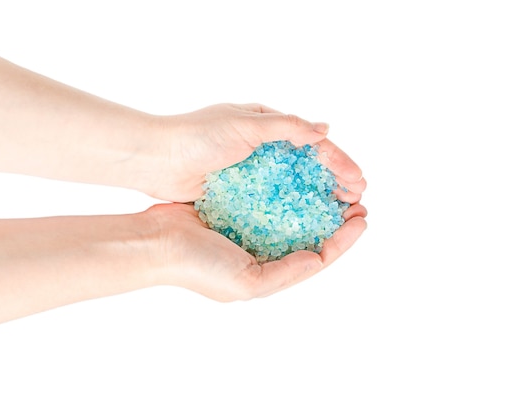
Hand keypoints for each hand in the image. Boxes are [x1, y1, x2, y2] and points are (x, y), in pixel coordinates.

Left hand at [133, 103, 366, 202]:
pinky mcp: (239, 195)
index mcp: (267, 127)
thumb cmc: (196, 136)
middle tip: (357, 203)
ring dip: (318, 200)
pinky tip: (306, 224)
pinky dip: (291, 210)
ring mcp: (252, 174)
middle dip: (334, 184)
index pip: (314, 145)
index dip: (339, 163)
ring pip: (294, 188)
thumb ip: (286, 126)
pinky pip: (273, 203)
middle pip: (309, 169)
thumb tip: (326, 129)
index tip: (359, 182)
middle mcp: (263, 150)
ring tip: (339, 216)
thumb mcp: (243, 123)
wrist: (154, 158)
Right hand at [145, 201, 366, 300]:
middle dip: (335, 219)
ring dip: (316, 202)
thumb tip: (317, 256)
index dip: (343, 240)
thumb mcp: (249, 283)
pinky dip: (288, 188)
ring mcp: (249, 229)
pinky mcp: (236, 207)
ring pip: (293, 214)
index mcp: (269, 272)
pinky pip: (270, 197)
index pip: (318, 256)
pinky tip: (300, 175)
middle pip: (310, 234)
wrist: (156, 243)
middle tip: (356, 200)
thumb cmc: (199, 268)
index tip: (362, 219)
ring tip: (335, 186)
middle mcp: (263, 253)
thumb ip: (286, 273)